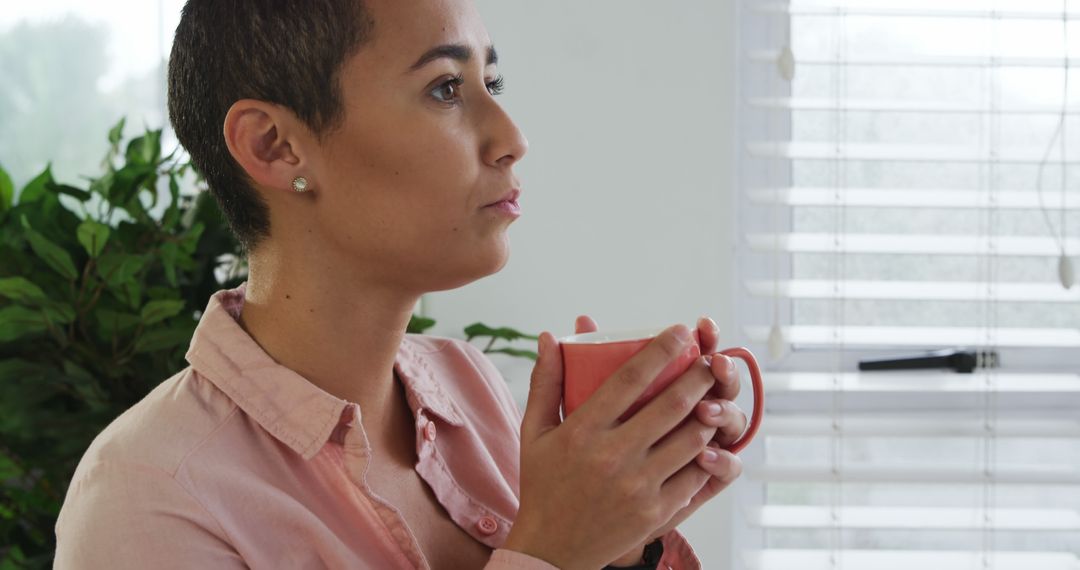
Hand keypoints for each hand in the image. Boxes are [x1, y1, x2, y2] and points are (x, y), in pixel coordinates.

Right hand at [504, 320, 745, 569]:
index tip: (681, 331)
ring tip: (716, 396)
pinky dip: (707, 455)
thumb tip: (547, 336)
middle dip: (699, 375)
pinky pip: (693, 476)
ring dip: (710, 412)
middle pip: (671, 405)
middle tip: (711, 359)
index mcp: (582, 431)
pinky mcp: (655, 512)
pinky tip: (711, 439)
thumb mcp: (533, 432)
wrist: (551, 549)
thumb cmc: (543, 484)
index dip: (661, 350)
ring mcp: (637, 486)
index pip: (629, 379)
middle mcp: (612, 456)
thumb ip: (545, 382)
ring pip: (691, 439)